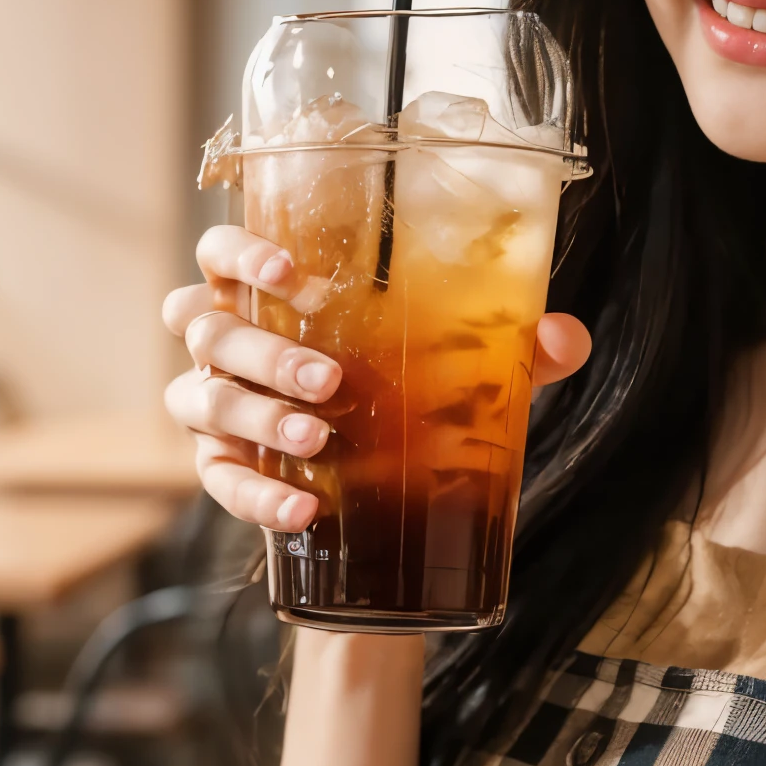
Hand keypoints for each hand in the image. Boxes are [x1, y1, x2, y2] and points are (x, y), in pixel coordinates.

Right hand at [162, 225, 592, 530]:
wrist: (387, 486)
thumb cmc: (408, 388)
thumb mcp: (466, 363)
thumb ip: (517, 345)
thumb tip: (564, 338)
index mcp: (269, 297)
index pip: (220, 254)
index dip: (239, 254)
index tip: (288, 272)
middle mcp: (227, 344)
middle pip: (210, 331)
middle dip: (265, 353)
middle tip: (330, 381)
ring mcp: (215, 408)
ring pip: (201, 400)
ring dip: (257, 418)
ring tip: (318, 438)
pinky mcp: (222, 470)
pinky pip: (222, 483)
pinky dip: (258, 498)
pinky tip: (303, 511)